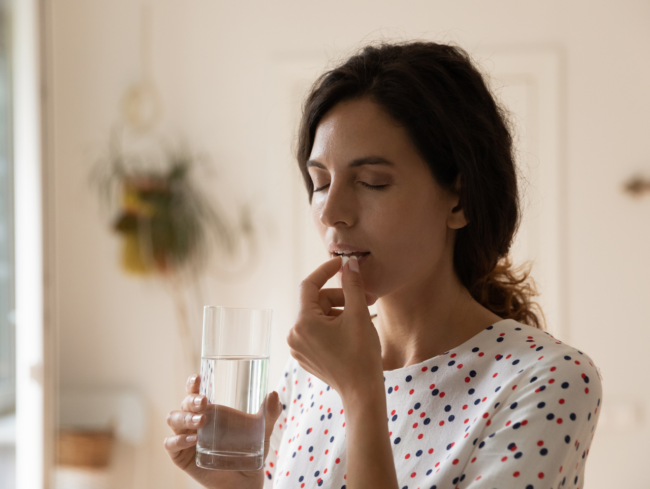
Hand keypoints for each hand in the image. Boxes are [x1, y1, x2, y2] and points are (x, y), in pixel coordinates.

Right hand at [164, 374, 282, 488]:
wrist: (246, 480)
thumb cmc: (250, 450)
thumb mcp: (262, 430)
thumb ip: (269, 413)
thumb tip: (274, 394)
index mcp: (210, 410)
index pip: (195, 392)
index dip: (192, 383)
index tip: (198, 377)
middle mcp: (194, 421)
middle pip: (184, 404)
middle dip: (191, 400)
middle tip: (204, 402)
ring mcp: (186, 437)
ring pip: (173, 420)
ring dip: (184, 418)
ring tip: (200, 421)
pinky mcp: (182, 457)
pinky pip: (171, 445)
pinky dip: (178, 440)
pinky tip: (192, 439)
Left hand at [287, 255, 383, 397]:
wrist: (362, 393)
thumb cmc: (361, 355)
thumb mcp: (359, 314)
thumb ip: (352, 285)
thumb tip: (350, 264)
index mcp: (303, 322)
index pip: (309, 285)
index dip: (326, 270)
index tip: (342, 263)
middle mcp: (294, 334)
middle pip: (316, 302)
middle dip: (341, 297)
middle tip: (367, 299)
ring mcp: (298, 347)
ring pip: (318, 316)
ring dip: (339, 311)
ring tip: (362, 318)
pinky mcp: (306, 356)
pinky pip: (317, 331)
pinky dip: (333, 326)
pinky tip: (352, 332)